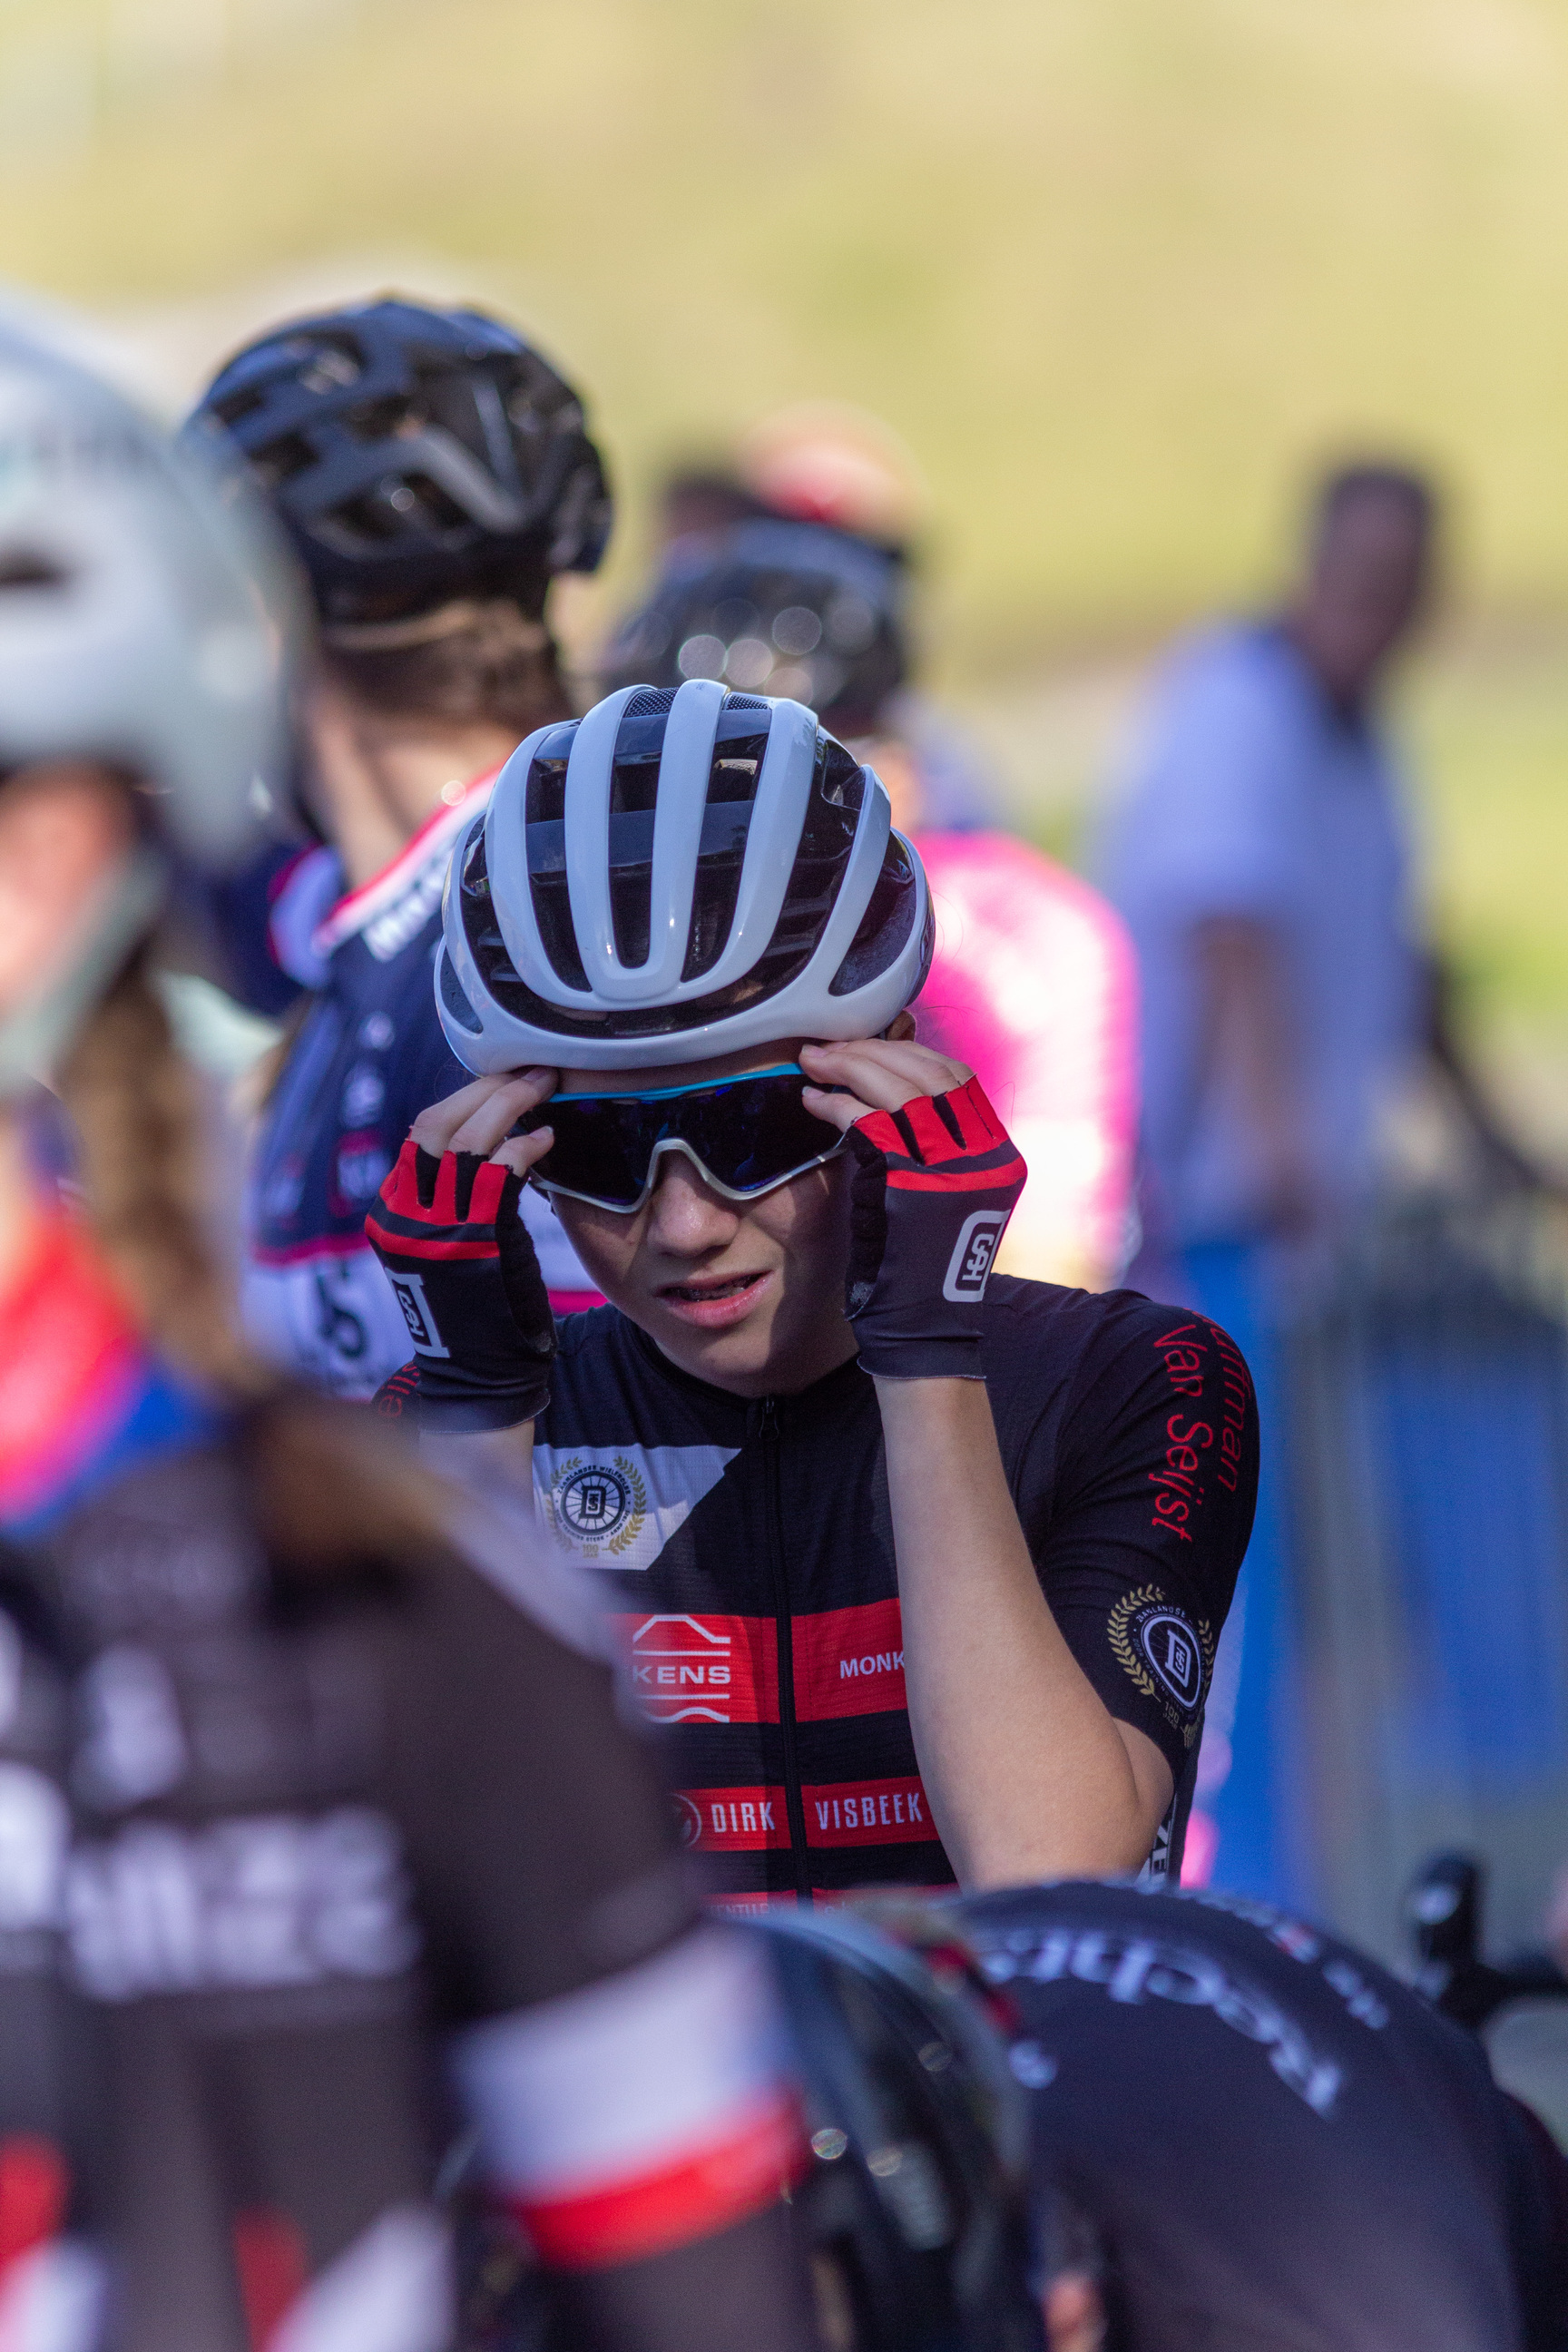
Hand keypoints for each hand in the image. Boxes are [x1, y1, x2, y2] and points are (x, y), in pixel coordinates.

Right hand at [365, 1067, 560, 1433]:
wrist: (479, 1378)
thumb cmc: (480, 1312)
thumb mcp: (455, 1245)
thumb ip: (462, 1197)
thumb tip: (496, 1141)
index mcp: (393, 1213)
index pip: (420, 1134)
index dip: (465, 1099)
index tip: (504, 1081)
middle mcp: (403, 1216)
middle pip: (435, 1124)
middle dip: (486, 1089)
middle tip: (532, 1070)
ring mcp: (433, 1228)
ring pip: (465, 1140)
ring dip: (509, 1104)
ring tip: (545, 1088)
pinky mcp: (470, 1240)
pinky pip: (497, 1174)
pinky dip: (524, 1147)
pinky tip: (547, 1139)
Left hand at [799, 1039, 1025, 1379]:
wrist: (922, 1327)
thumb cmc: (920, 1264)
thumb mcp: (944, 1197)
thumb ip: (933, 1147)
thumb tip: (886, 1089)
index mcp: (998, 1156)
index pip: (958, 1079)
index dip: (910, 1053)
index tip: (870, 1045)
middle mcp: (984, 1157)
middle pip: (928, 1075)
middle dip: (872, 1051)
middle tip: (828, 1048)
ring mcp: (952, 1170)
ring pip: (898, 1090)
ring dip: (849, 1068)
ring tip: (814, 1064)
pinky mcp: (911, 1185)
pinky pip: (869, 1124)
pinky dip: (836, 1105)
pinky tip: (814, 1102)